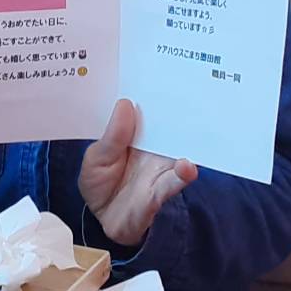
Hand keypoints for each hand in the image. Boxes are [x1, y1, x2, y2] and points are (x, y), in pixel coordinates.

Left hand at [79, 99, 197, 246]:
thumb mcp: (96, 157)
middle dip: (182, 111)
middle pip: (172, 128)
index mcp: (137, 136)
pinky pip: (173, 183)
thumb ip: (113, 136)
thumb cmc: (100, 184)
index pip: (150, 111)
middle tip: (192, 91)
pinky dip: (182, 175)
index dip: (157, 92)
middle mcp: (155, 150)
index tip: (166, 70)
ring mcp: (161, 169)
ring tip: (193, 126)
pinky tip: (187, 167)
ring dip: (188, 141)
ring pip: (179, 152)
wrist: (103, 220)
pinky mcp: (160, 192)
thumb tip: (125, 103)